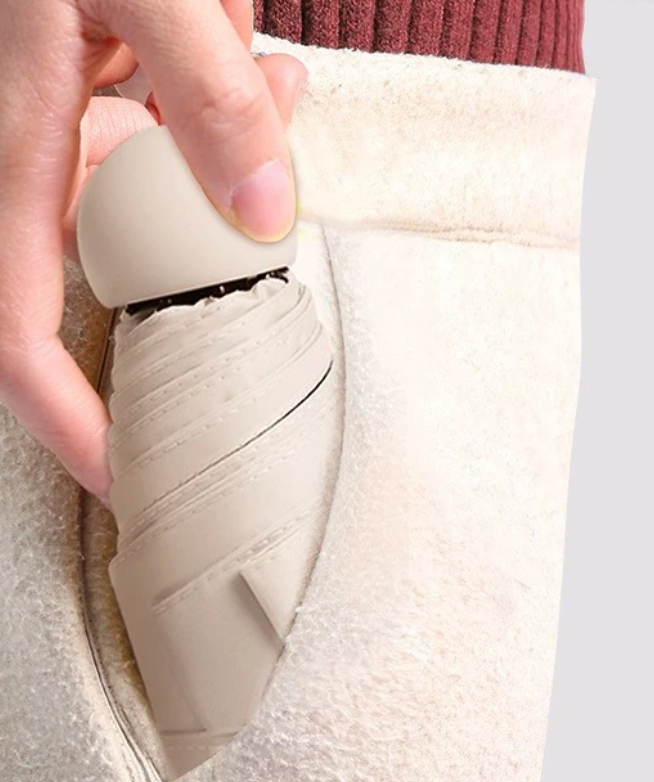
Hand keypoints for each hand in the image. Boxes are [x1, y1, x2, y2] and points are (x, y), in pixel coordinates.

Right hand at [0, 0, 306, 504]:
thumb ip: (206, 88)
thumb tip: (265, 211)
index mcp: (15, 155)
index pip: (19, 338)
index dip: (70, 427)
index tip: (129, 484)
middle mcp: (37, 162)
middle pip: (106, 291)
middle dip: (183, 309)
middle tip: (258, 335)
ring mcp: (75, 133)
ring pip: (158, 216)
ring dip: (231, 196)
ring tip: (277, 95)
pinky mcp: (112, 99)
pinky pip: (178, 149)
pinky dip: (238, 130)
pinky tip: (279, 76)